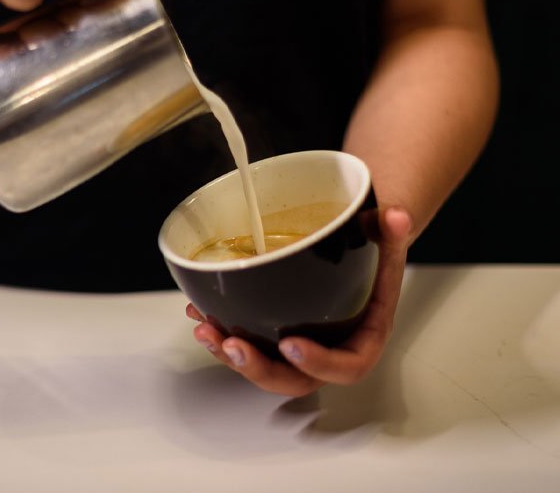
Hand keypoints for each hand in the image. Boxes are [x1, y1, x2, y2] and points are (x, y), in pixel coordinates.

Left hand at [187, 206, 412, 396]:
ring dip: (230, 354)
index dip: (320, 364)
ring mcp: (298, 345)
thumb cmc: (371, 251)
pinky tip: (198, 312)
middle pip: (295, 379)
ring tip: (205, 329)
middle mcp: (328, 348)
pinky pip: (247, 343)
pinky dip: (220, 332)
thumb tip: (396, 216)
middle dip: (259, 369)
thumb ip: (389, 231)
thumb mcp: (384, 239)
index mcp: (362, 335)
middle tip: (232, 345)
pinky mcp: (272, 334)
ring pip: (264, 366)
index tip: (290, 346)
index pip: (347, 365)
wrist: (356, 247)